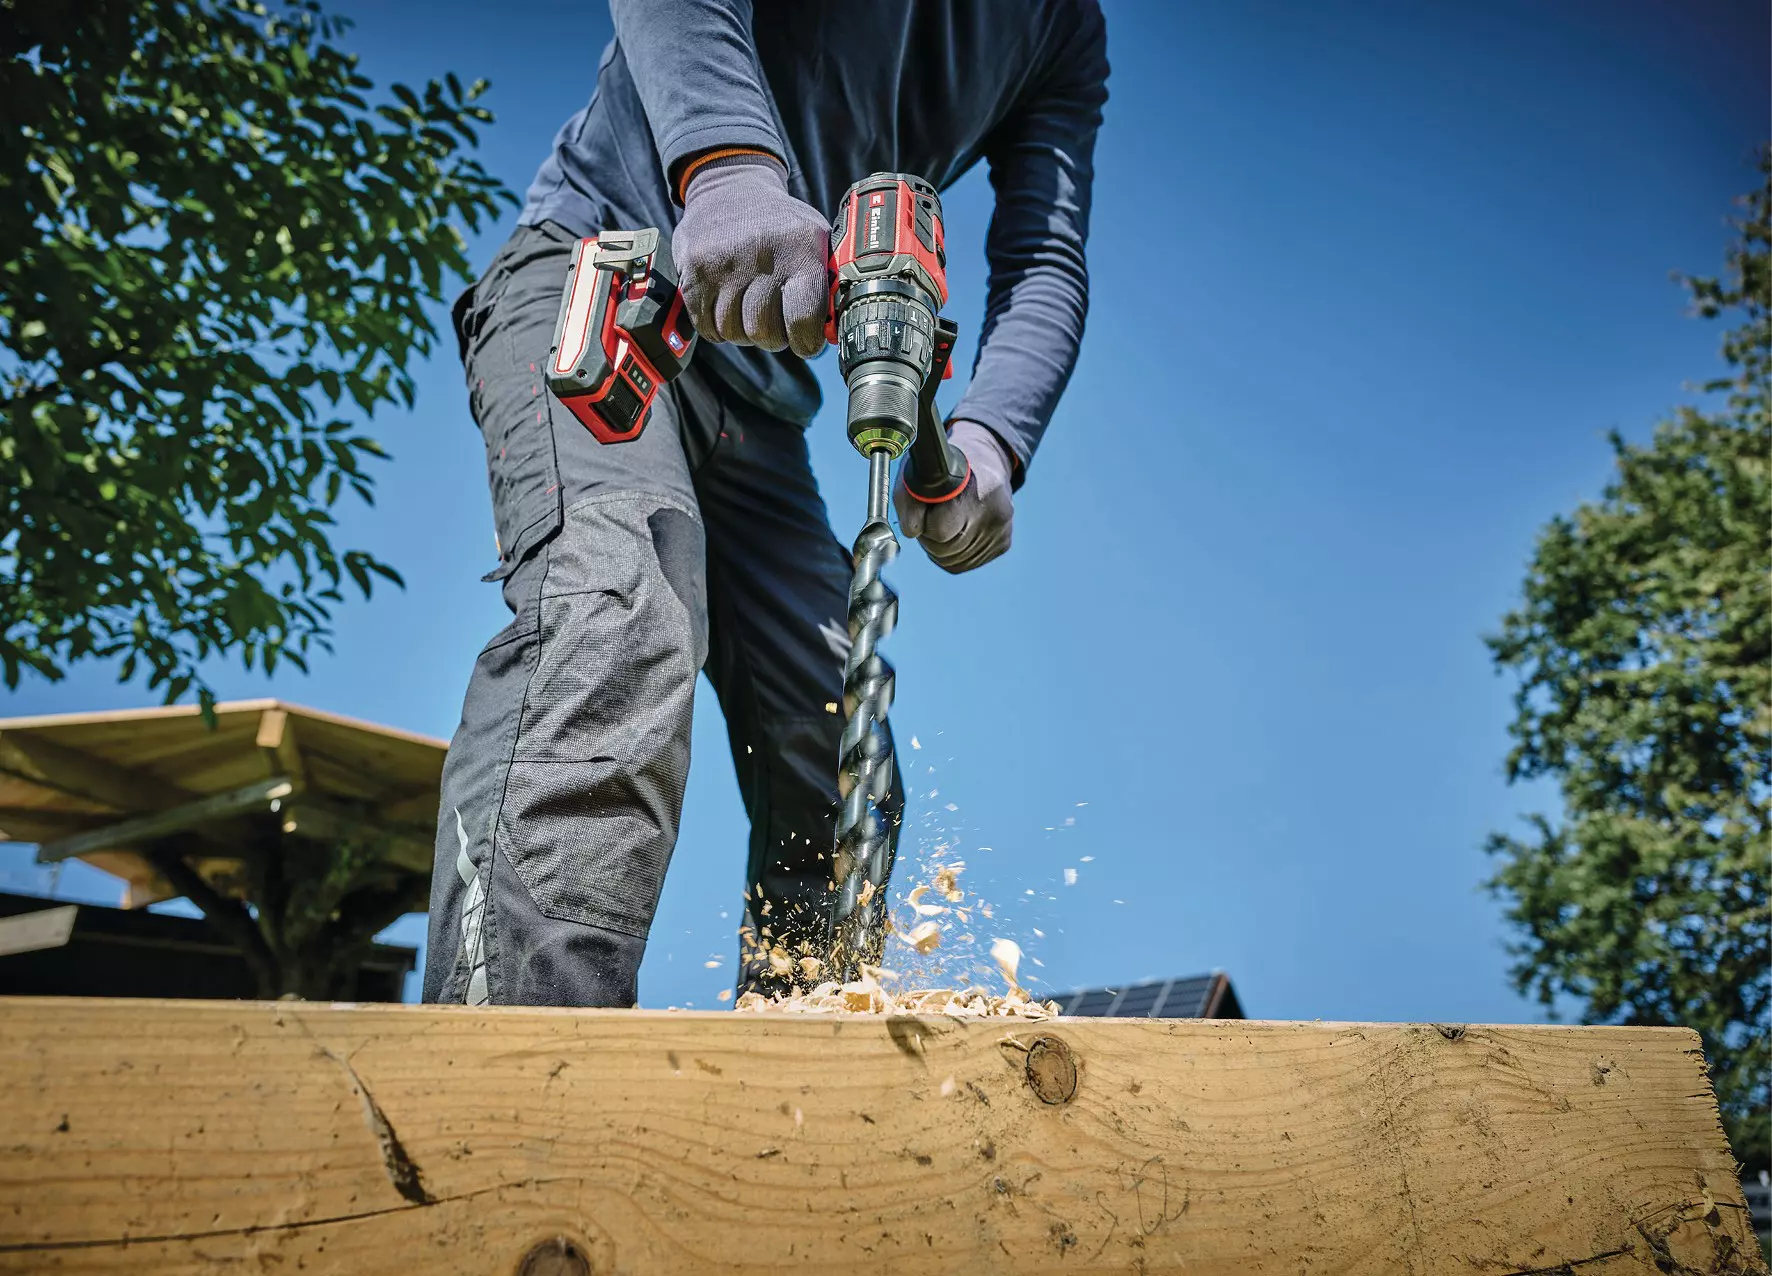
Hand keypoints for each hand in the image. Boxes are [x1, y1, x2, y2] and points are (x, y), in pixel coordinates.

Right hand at [671, 154, 829, 357]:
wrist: (729, 187)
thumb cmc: (780, 225)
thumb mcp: (815, 239)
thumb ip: (827, 284)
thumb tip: (833, 330)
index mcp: (801, 250)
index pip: (803, 318)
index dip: (805, 341)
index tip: (805, 342)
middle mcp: (762, 256)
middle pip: (765, 333)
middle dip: (773, 337)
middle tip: (774, 322)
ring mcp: (724, 264)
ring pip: (734, 333)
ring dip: (743, 331)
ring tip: (749, 309)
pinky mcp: (694, 272)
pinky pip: (706, 326)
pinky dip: (716, 327)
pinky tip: (726, 306)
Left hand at [894, 420, 1015, 572]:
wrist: (984, 464)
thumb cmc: (945, 471)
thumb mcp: (919, 475)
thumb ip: (909, 504)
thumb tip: (912, 532)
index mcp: (973, 491)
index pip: (940, 531)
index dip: (926, 524)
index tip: (927, 510)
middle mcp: (994, 512)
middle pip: (946, 551)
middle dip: (932, 538)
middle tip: (933, 517)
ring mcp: (1002, 530)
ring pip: (955, 561)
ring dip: (942, 548)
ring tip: (945, 522)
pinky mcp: (1004, 543)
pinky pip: (967, 563)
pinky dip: (956, 553)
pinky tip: (957, 531)